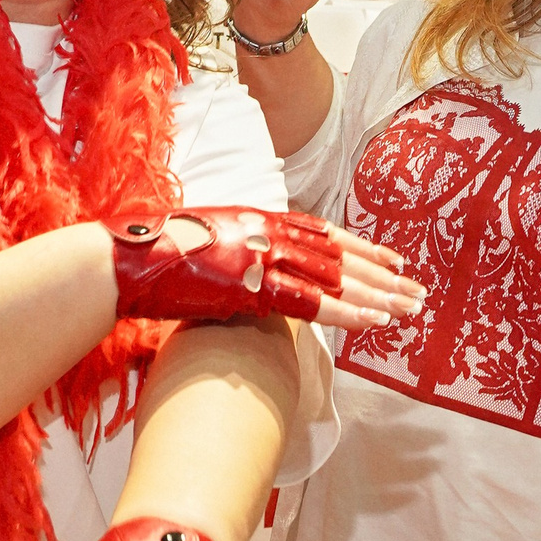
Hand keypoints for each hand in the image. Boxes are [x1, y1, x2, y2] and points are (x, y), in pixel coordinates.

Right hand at [110, 206, 421, 334]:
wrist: (122, 262)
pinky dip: (345, 313)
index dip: (363, 248)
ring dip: (376, 296)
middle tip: (418, 293)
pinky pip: (309, 304)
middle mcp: (267, 231)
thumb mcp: (206, 245)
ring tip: (410, 311)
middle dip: (383, 276)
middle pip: (339, 255)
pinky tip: (374, 323)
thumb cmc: (153, 257)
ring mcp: (260, 256)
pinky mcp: (250, 286)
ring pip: (334, 279)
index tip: (394, 261)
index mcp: (259, 218)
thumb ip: (238, 253)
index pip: (324, 233)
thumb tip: (253, 272)